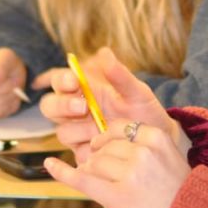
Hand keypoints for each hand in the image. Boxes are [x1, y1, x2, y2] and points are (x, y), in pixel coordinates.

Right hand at [37, 47, 176, 162]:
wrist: (158, 142)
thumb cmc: (145, 112)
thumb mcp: (137, 93)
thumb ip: (121, 76)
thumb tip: (105, 53)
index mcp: (83, 91)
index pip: (59, 81)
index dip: (61, 80)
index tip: (74, 80)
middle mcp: (75, 112)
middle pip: (49, 107)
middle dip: (62, 105)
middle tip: (83, 106)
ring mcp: (78, 134)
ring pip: (62, 131)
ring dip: (79, 129)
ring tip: (102, 128)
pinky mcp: (84, 155)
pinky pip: (77, 154)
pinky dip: (89, 149)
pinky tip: (105, 145)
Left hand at [43, 118, 189, 207]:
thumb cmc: (180, 198)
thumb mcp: (169, 160)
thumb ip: (142, 147)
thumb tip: (102, 142)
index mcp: (157, 137)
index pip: (118, 128)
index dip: (108, 140)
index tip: (105, 149)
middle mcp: (143, 151)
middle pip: (104, 146)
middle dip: (100, 160)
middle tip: (109, 176)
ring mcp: (129, 173)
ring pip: (93, 163)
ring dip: (93, 174)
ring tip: (107, 188)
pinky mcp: (116, 196)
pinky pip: (81, 179)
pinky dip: (62, 172)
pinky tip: (50, 165)